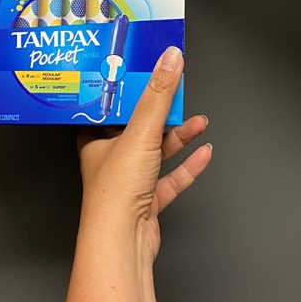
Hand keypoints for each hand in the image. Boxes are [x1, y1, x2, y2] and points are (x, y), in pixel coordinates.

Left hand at [77, 46, 211, 262]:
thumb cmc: (115, 193)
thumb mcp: (141, 133)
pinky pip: (171, 178)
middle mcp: (110, 160)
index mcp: (96, 140)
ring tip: (199, 123)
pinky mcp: (147, 202)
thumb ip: (159, 95)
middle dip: (163, 113)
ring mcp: (130, 182)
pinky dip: (188, 166)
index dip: (133, 90)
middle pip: (140, 129)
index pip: (116, 107)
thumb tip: (170, 59)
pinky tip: (204, 154)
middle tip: (180, 94)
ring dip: (179, 137)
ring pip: (157, 153)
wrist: (122, 242)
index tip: (150, 73)